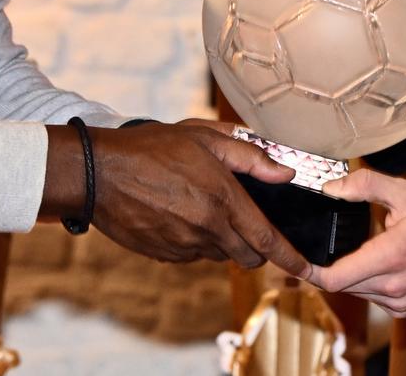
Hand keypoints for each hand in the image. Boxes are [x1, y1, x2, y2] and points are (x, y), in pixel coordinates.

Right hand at [41, 120, 310, 275]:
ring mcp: (183, 245)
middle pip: (247, 256)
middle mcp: (206, 228)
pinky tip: (177, 215)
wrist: (98, 172)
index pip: (267, 239)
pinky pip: (192, 255)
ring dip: (221, 240)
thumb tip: (283, 173)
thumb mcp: (203, 137)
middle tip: (244, 221)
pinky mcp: (164, 255)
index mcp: (221, 199)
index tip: (307, 268)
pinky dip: (195, 241)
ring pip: (219, 255)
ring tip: (199, 206)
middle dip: (254, 246)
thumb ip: (249, 156)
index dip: (291, 257)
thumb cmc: (150, 147)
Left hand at [310, 168, 405, 316]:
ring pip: (358, 291)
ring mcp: (401, 301)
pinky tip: (380, 261)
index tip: (298, 257)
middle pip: (342, 284)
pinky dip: (369, 281)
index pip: (334, 278)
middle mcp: (394, 287)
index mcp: (391, 257)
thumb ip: (365, 185)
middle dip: (330, 265)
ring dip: (351, 273)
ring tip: (361, 248)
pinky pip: (375, 297)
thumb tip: (331, 187)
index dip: (310, 269)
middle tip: (326, 243)